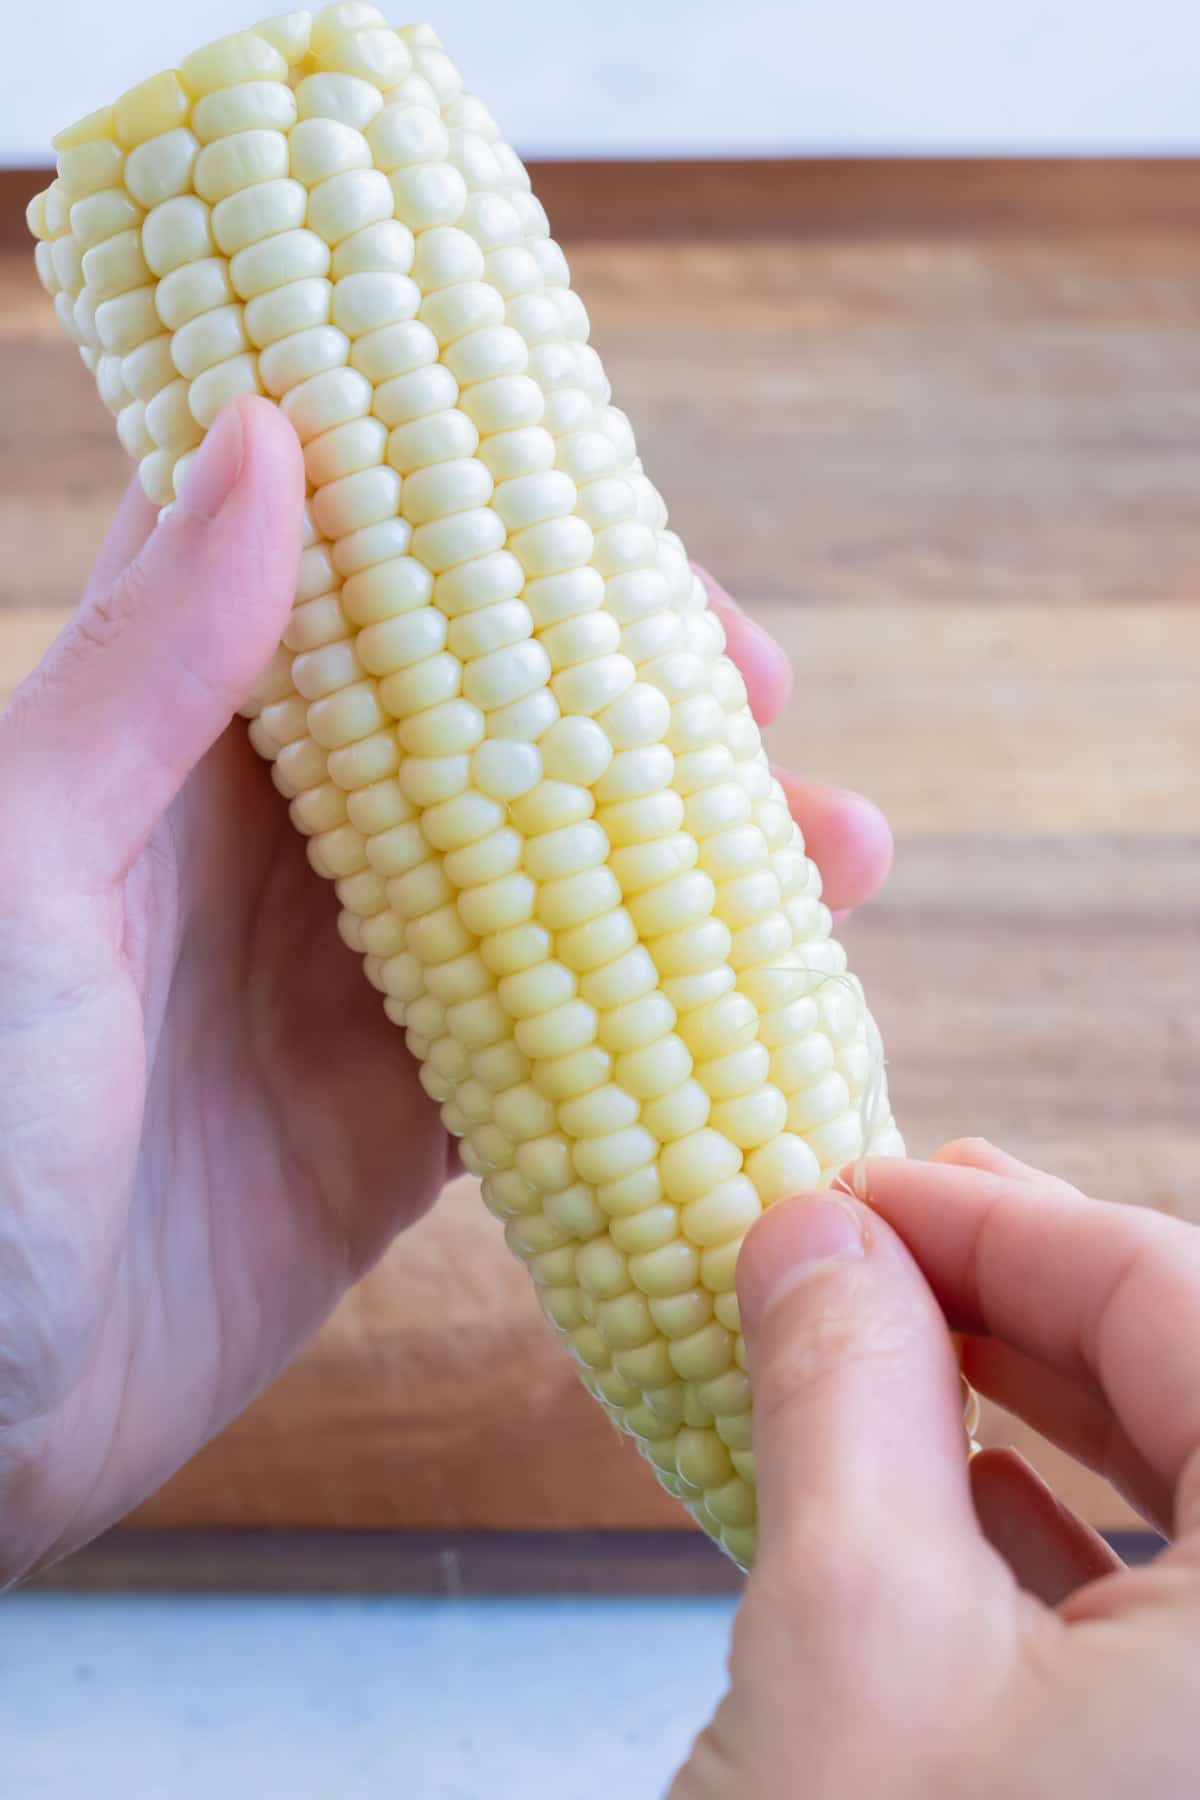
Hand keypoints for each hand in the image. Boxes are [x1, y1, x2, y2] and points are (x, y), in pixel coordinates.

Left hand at [0, 398, 892, 1583]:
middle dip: (630, 707)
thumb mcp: (24, 866)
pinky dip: (650, 1023)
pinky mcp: (387, 1136)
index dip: (488, 542)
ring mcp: (339, 999)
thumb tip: (263, 436)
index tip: (627, 540)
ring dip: (684, 863)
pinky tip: (764, 1005)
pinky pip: (541, 1052)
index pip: (350, 592)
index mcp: (172, 754)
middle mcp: (267, 861)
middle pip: (481, 737)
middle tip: (769, 703)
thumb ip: (146, 670)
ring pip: (541, 890)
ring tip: (841, 854)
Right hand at [672, 1138, 1199, 1797]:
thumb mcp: (850, 1622)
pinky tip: (963, 1498)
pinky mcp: (1190, 1781)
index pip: (1184, 1306)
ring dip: (1047, 1401)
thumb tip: (816, 1233)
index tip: (861, 1187)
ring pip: (1198, 1495)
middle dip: (1033, 1294)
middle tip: (885, 1235)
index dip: (1008, 1223)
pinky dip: (1071, 1532)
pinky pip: (1183, 1621)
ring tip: (906, 1342)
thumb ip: (847, 1386)